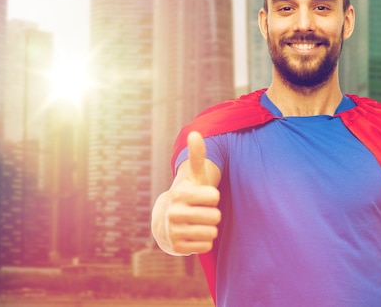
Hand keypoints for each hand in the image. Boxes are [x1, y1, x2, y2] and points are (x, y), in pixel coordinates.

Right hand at [163, 131, 221, 254]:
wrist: (165, 221)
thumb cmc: (188, 195)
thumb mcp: (193, 177)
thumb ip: (197, 156)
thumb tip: (195, 133)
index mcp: (180, 194)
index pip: (215, 197)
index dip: (213, 198)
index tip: (202, 197)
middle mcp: (174, 213)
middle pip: (215, 216)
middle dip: (212, 215)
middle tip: (200, 212)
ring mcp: (174, 232)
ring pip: (212, 233)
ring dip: (209, 229)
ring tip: (197, 224)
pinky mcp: (177, 248)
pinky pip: (206, 246)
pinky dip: (203, 242)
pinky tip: (193, 235)